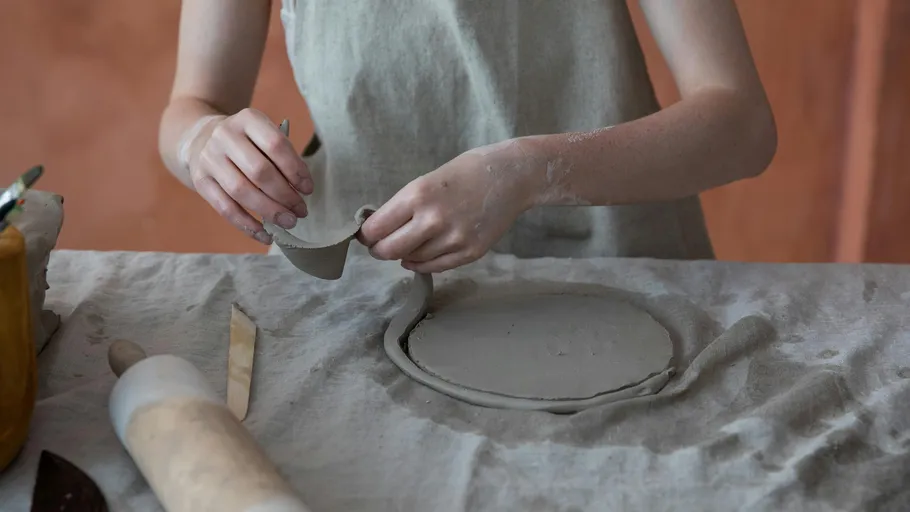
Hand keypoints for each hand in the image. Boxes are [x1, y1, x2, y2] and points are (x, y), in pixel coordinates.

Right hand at [186, 109, 312, 243]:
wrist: (201, 138)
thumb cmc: (246, 142)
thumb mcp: (264, 136)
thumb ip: (283, 158)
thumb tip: (301, 190)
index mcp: (248, 119)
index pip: (276, 145)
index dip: (296, 170)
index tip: (308, 189)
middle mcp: (225, 135)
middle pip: (260, 171)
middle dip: (285, 196)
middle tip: (301, 211)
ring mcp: (209, 158)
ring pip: (242, 192)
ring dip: (269, 211)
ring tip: (288, 222)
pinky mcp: (200, 180)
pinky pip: (225, 208)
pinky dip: (248, 226)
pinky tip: (266, 235)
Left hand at [360, 140, 538, 272]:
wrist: (512, 176)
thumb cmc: (467, 171)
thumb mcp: (427, 180)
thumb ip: (404, 205)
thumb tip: (380, 229)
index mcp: (417, 195)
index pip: (376, 229)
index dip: (366, 235)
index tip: (366, 235)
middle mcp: (432, 219)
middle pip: (389, 250)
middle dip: (379, 250)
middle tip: (379, 247)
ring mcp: (453, 239)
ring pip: (411, 259)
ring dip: (403, 255)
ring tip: (406, 244)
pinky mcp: (470, 252)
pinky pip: (434, 267)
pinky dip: (421, 264)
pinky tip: (417, 257)